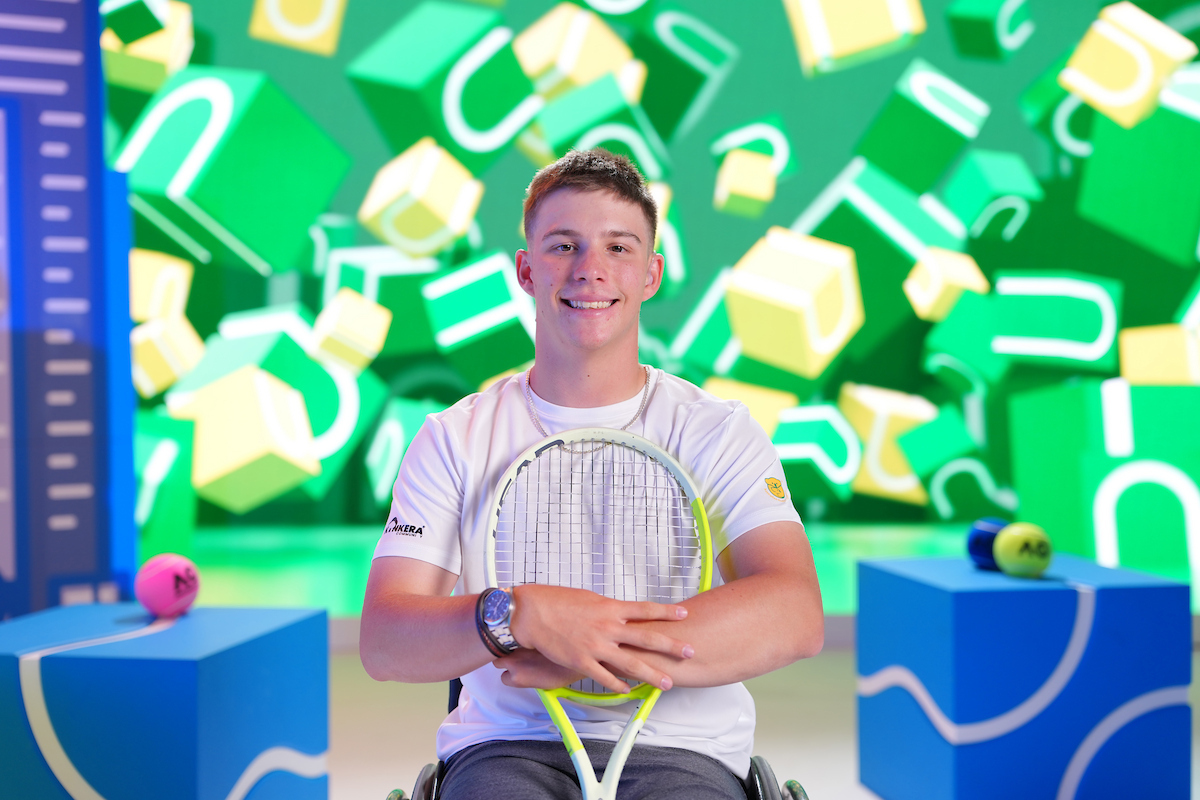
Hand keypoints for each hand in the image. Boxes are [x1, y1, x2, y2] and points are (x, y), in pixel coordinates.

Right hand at [510, 584, 693, 692]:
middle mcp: (607, 626)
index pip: (645, 609)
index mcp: (609, 607)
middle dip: (671, 645)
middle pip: (646, 637)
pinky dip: (619, 685)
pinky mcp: (582, 661)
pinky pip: (605, 677)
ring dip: (652, 673)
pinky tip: (629, 690)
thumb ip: (606, 608)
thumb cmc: (554, 601)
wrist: (530, 613)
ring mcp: (596, 646)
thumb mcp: (587, 598)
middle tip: (689, 651)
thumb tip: (619, 612)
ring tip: (668, 682)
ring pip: (631, 663)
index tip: (684, 613)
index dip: (666, 611)